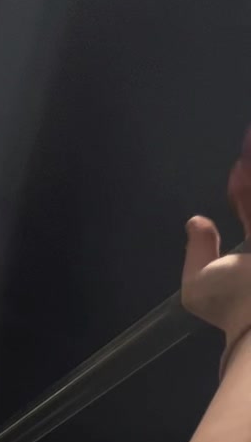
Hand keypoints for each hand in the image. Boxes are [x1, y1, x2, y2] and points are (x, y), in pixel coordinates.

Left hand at [182, 133, 250, 358]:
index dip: (242, 190)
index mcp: (250, 259)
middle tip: (248, 141)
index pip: (249, 213)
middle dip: (250, 174)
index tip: (237, 167)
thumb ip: (195, 254)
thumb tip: (195, 222)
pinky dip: (250, 182)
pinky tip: (248, 149)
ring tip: (249, 140)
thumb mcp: (197, 285)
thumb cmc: (231, 301)